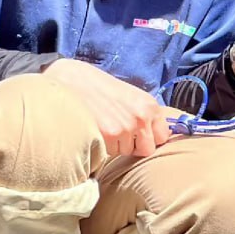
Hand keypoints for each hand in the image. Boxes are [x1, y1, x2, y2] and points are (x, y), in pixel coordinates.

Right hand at [41, 58, 171, 156]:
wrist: (72, 81)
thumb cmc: (99, 88)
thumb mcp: (130, 96)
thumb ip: (144, 114)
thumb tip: (155, 135)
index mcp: (150, 105)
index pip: (163, 137)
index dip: (150, 138)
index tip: (140, 135)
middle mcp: (141, 117)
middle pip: (147, 149)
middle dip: (134, 146)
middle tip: (120, 133)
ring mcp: (126, 128)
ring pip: (126, 152)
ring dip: (117, 145)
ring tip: (104, 126)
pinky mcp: (109, 136)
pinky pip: (111, 152)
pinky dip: (104, 146)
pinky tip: (96, 129)